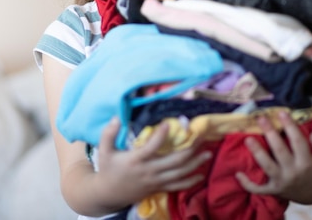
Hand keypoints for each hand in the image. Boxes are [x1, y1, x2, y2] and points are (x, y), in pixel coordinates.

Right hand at [95, 117, 212, 207]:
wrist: (108, 194)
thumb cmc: (108, 169)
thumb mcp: (104, 150)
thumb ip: (108, 133)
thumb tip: (116, 117)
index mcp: (136, 160)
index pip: (151, 147)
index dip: (161, 135)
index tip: (169, 123)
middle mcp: (148, 171)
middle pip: (174, 161)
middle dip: (190, 149)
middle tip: (201, 137)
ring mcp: (155, 181)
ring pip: (179, 173)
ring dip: (195, 163)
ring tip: (207, 153)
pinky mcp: (158, 188)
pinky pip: (177, 186)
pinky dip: (190, 181)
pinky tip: (200, 175)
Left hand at [235, 111, 311, 203]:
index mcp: (307, 162)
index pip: (298, 141)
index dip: (290, 126)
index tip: (282, 112)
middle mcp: (293, 172)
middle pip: (280, 151)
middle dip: (270, 134)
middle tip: (261, 118)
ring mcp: (281, 181)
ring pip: (267, 166)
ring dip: (257, 153)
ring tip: (248, 139)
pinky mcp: (272, 189)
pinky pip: (258, 188)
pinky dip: (247, 184)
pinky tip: (237, 174)